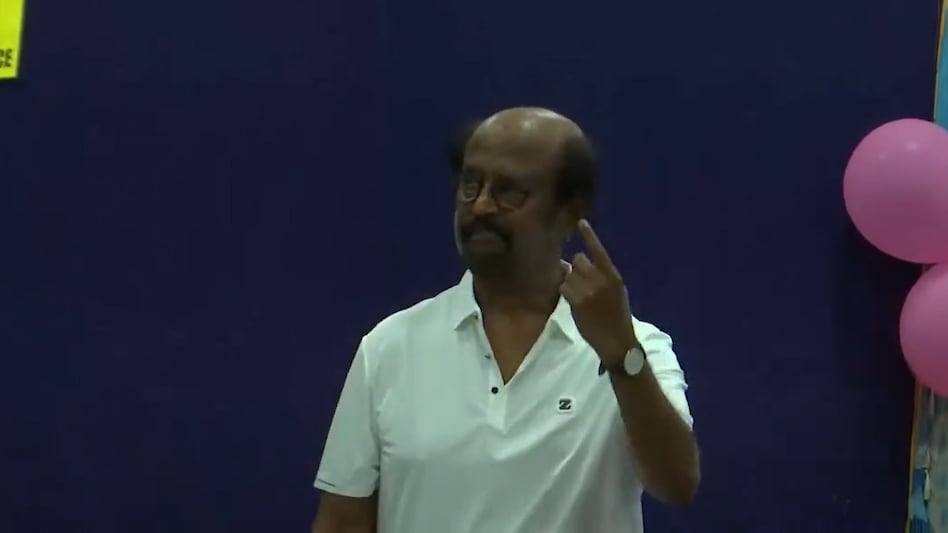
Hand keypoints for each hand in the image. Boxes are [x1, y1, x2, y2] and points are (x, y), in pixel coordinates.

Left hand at [560, 219, 637, 367]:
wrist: (617, 341)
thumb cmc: (618, 317)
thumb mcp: (617, 292)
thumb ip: (602, 277)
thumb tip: (580, 263)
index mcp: (614, 276)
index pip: (599, 251)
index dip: (589, 236)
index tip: (581, 222)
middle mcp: (601, 280)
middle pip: (579, 261)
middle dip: (576, 269)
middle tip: (581, 283)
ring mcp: (588, 291)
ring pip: (569, 274)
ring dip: (570, 281)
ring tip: (580, 295)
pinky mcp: (576, 302)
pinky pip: (564, 287)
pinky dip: (565, 291)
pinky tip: (573, 301)